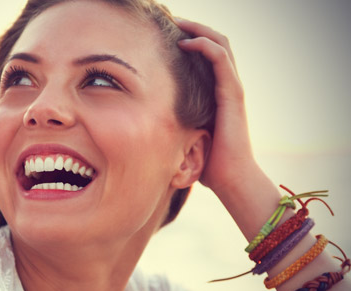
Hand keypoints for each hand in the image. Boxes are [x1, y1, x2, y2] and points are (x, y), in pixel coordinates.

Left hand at [176, 18, 256, 194]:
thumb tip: (148, 126)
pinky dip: (205, 45)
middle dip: (194, 28)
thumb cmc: (208, 163)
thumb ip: (176, 123)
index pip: (209, 57)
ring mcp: (231, 88)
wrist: (230, 178)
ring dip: (199, 30)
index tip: (167, 36)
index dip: (192, 41)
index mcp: (218, 94)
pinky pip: (221, 59)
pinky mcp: (232, 94)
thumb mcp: (187, 136)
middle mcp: (227, 86)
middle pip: (216, 43)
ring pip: (221, 44)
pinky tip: (185, 42)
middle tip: (173, 21)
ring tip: (178, 23)